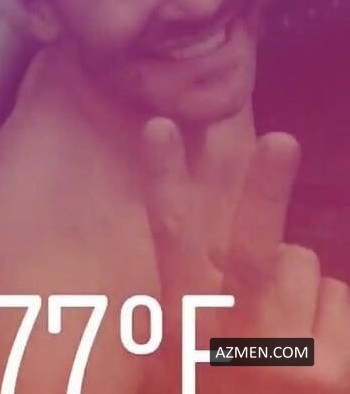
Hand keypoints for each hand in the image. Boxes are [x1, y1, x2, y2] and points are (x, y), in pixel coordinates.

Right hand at [141, 118, 349, 392]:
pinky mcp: (332, 375)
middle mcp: (231, 337)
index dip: (163, 178)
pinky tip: (315, 354)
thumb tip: (210, 242)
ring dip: (298, 281)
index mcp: (185, 322)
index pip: (169, 237)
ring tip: (285, 329)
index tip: (161, 127)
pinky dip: (329, 313)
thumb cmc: (208, 391)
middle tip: (281, 143)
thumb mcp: (176, 354)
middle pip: (253, 247)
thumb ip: (187, 295)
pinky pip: (339, 298)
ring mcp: (287, 361)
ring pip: (305, 263)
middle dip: (265, 189)